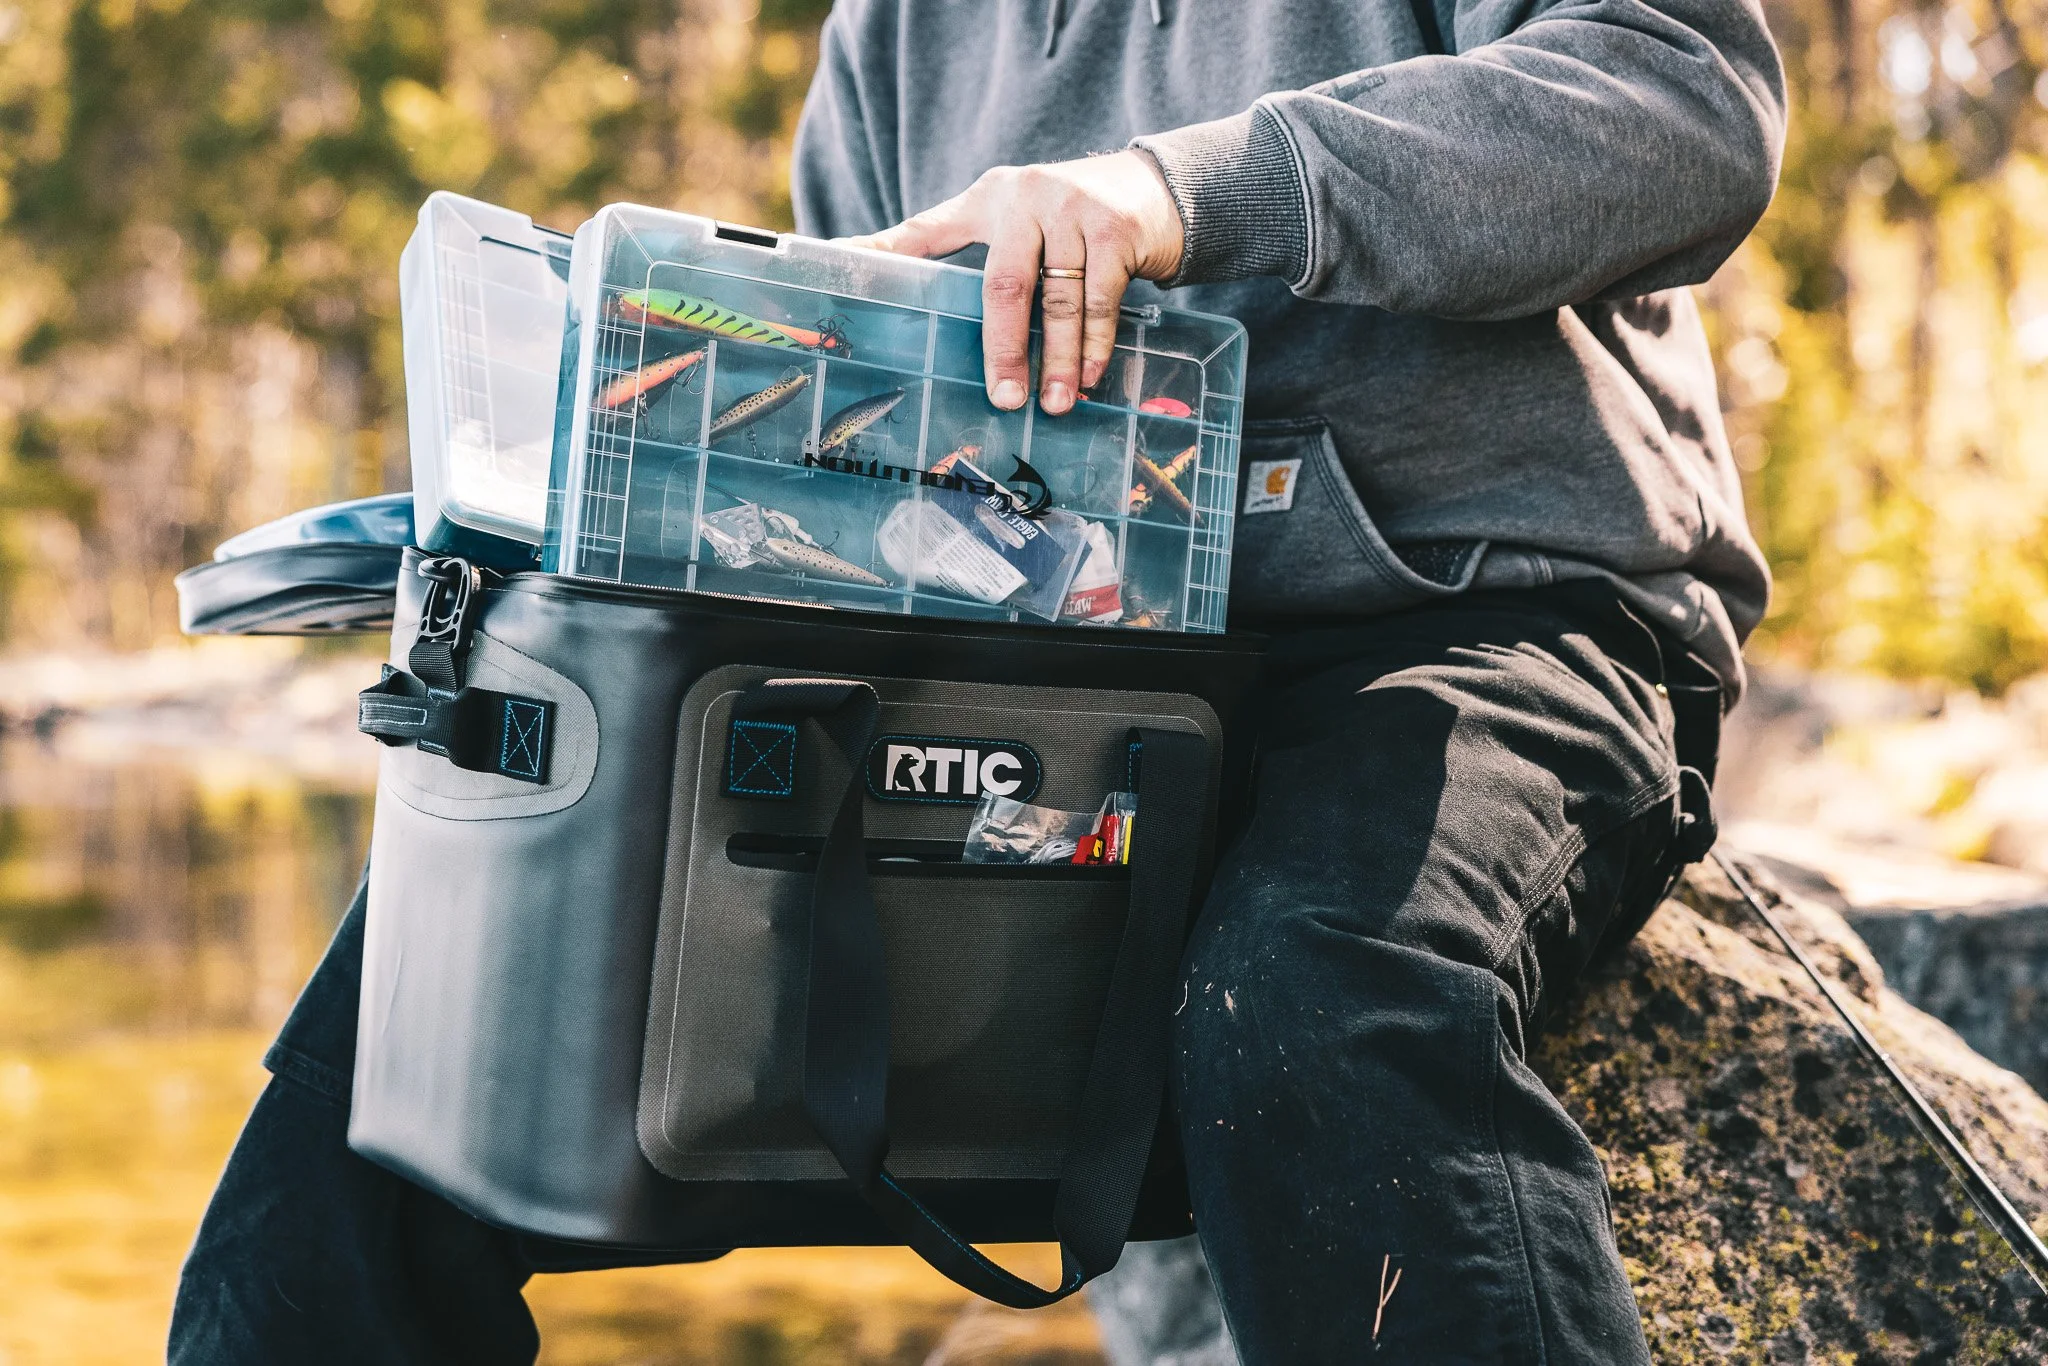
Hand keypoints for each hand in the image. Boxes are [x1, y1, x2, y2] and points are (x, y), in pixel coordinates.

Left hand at [843, 151, 1184, 414]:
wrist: (1154, 190)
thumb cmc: (1067, 215)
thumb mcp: (1006, 215)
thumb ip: (951, 244)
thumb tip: (876, 272)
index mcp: (988, 199)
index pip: (926, 232)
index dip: (883, 253)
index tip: (842, 272)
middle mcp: (1026, 198)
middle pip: (1003, 286)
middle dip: (1003, 349)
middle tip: (1004, 399)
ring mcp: (1074, 212)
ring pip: (1059, 303)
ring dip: (1059, 361)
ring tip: (1056, 404)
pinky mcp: (1116, 230)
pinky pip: (1101, 301)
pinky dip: (1095, 344)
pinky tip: (1090, 376)